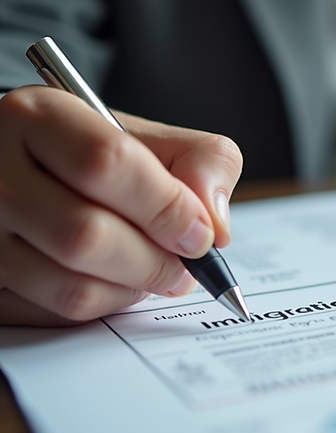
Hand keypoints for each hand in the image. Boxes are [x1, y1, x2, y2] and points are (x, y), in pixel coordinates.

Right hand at [0, 86, 242, 325]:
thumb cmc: (94, 154)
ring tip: (154, 271)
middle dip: (155, 262)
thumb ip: (202, 163)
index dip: (166, 206)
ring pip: (69, 287)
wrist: (23, 168)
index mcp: (36, 116)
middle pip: (84, 235)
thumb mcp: (149, 136)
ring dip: (132, 290)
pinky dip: (102, 306)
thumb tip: (215, 227)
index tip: (200, 232)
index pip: (105, 163)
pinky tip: (115, 282)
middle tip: (185, 265)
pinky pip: (53, 316)